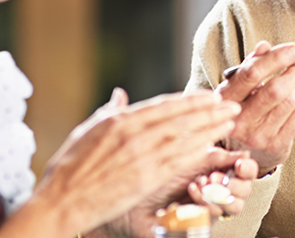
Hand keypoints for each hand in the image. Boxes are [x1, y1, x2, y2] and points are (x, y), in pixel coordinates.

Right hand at [32, 88, 241, 235]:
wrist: (63, 200)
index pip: (162, 106)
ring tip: (228, 122)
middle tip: (231, 105)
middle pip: (178, 119)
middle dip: (208, 111)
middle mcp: (132, 134)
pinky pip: (175, 161)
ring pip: (182, 138)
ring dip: (209, 129)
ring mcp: (140, 156)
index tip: (208, 96)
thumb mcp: (87, 129)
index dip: (188, 101)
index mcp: (119, 120)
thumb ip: (109, 111)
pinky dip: (195, 151)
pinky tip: (211, 146)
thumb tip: (120, 94)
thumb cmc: (70, 166)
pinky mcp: (144, 178)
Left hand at [121, 148, 256, 237]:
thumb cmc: (150, 171)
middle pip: (243, 191)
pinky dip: (201, 206)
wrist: (126, 193)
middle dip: (235, 183)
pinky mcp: (195, 225)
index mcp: (212, 167)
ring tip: (198, 185)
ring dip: (218, 195)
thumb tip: (241, 152)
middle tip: (214, 177)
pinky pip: (211, 220)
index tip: (240, 163)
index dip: (247, 168)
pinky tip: (187, 195)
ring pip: (232, 208)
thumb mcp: (182, 155)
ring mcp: (205, 208)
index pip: (242, 170)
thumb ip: (211, 153)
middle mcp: (213, 189)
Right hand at [217, 40, 294, 173]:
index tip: (294, 49)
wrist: (241, 150)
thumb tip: (264, 46)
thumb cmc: (241, 109)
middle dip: (294, 73)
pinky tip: (288, 107)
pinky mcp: (275, 146)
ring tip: (289, 88)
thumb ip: (250, 65)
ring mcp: (257, 136)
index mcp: (226, 98)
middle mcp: (239, 119)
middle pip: (274, 90)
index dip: (275, 58)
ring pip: (289, 102)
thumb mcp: (238, 86)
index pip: (251, 74)